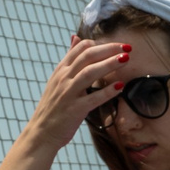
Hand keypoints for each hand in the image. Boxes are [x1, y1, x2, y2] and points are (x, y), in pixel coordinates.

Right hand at [20, 36, 134, 152]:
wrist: (41, 133)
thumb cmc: (53, 106)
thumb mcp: (57, 78)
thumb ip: (69, 59)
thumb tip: (76, 37)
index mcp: (61, 70)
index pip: (80, 48)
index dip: (100, 43)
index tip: (116, 45)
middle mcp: (63, 78)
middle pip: (88, 56)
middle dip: (109, 49)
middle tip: (127, 47)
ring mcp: (68, 93)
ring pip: (90, 72)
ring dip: (110, 64)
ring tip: (126, 59)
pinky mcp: (74, 110)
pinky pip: (93, 98)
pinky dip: (107, 91)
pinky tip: (120, 86)